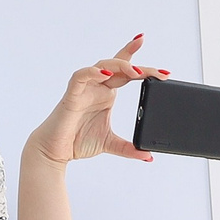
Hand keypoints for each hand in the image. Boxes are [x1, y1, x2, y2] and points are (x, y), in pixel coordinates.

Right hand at [29, 37, 158, 165]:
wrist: (55, 150)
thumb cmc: (77, 141)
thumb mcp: (111, 144)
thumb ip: (130, 149)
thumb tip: (148, 156)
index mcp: (107, 95)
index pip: (125, 74)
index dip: (141, 66)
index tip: (164, 70)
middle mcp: (97, 88)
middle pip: (119, 66)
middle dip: (139, 63)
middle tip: (162, 72)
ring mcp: (84, 90)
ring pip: (102, 66)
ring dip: (120, 66)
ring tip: (137, 72)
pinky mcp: (71, 95)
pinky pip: (80, 77)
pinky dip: (92, 72)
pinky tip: (105, 74)